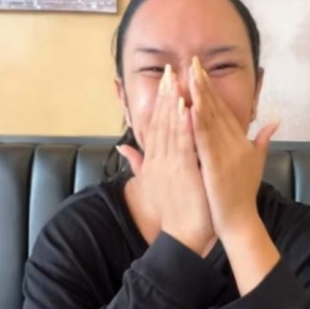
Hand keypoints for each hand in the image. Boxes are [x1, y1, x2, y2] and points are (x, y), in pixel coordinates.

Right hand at [117, 64, 214, 254]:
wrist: (182, 237)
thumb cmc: (173, 212)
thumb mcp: (152, 184)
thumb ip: (138, 163)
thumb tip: (123, 146)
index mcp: (154, 162)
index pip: (155, 127)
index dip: (159, 103)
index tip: (164, 82)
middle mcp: (159, 161)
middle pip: (160, 123)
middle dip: (164, 96)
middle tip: (169, 71)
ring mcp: (169, 166)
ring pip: (169, 130)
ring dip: (172, 104)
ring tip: (176, 81)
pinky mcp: (182, 173)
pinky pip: (182, 146)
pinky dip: (183, 126)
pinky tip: (186, 108)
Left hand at [188, 56, 279, 238]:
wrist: (240, 221)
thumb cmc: (243, 194)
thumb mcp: (256, 163)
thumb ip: (263, 141)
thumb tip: (275, 121)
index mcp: (240, 142)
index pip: (224, 110)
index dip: (212, 90)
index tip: (201, 71)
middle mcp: (234, 144)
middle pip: (217, 109)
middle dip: (204, 85)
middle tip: (193, 62)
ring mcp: (225, 155)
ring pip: (210, 121)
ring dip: (200, 98)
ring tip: (189, 76)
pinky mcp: (215, 167)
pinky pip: (204, 142)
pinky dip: (197, 125)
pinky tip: (189, 108)